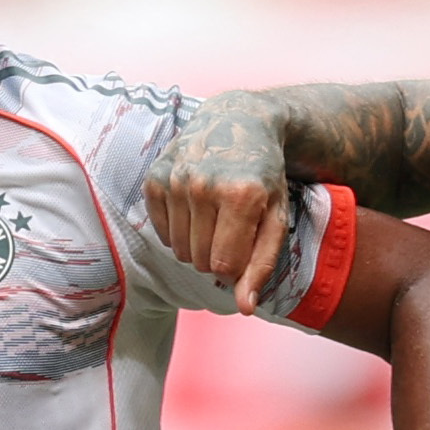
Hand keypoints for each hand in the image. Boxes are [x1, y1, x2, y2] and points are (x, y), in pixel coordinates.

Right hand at [144, 93, 297, 315]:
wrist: (239, 121)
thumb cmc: (263, 175)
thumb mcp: (275, 217)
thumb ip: (262, 265)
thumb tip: (245, 308)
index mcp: (240, 196)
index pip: (224, 266)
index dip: (236, 265)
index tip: (245, 245)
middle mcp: (203, 186)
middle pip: (200, 260)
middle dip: (217, 256)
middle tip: (231, 228)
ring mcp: (175, 180)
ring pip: (179, 251)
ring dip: (197, 244)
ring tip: (214, 217)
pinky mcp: (155, 178)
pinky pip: (161, 232)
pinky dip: (177, 230)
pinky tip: (194, 209)